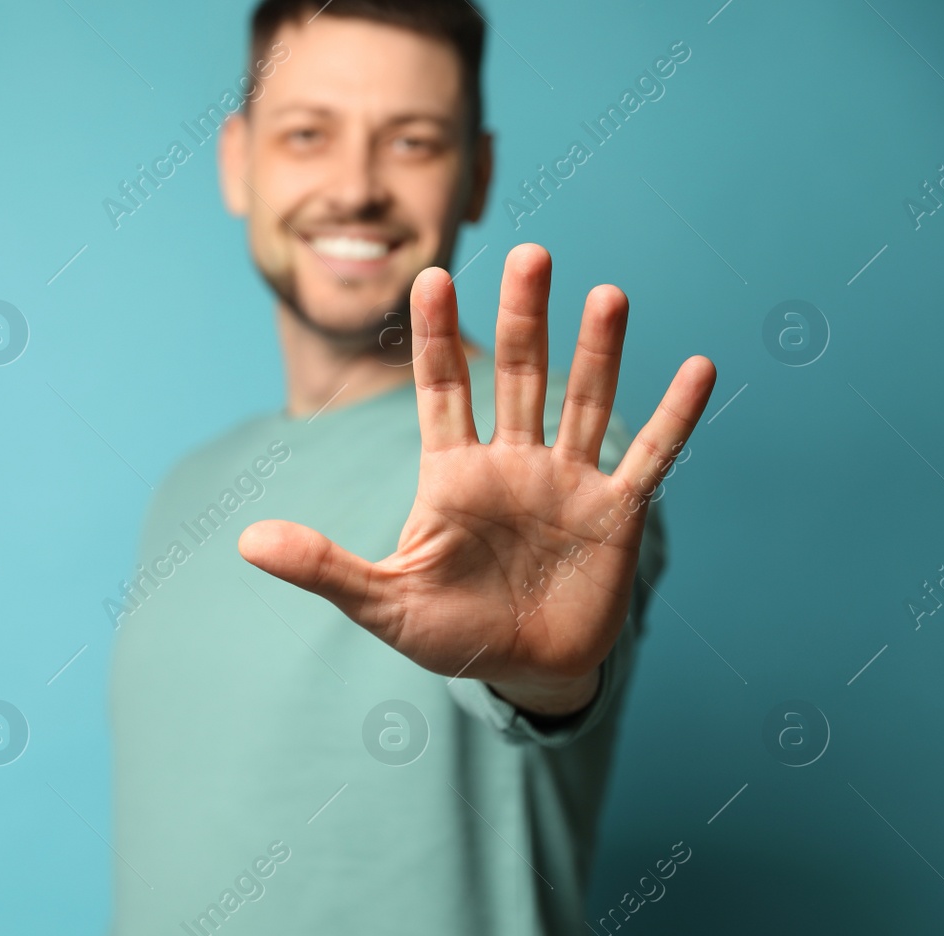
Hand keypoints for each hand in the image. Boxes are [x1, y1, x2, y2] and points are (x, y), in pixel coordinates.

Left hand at [237, 244, 716, 713]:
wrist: (522, 672)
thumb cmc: (449, 633)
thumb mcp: (381, 601)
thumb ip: (323, 566)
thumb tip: (244, 541)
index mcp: (453, 473)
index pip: (443, 390)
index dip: (438, 338)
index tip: (431, 277)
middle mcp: (513, 462)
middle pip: (521, 375)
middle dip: (524, 318)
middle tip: (529, 254)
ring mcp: (568, 482)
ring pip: (583, 401)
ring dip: (598, 352)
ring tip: (608, 295)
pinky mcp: (616, 513)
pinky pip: (652, 457)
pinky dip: (676, 418)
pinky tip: (699, 368)